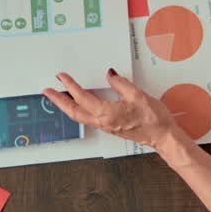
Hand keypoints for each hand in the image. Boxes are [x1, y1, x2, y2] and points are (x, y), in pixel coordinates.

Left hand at [45, 70, 193, 149]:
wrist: (163, 137)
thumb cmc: (154, 118)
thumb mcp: (138, 95)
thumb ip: (121, 83)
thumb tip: (109, 74)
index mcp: (107, 113)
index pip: (83, 98)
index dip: (70, 86)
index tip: (61, 76)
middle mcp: (103, 122)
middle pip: (74, 111)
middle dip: (58, 101)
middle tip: (47, 91)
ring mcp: (105, 126)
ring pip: (80, 116)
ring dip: (67, 106)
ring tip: (57, 96)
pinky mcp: (110, 127)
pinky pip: (88, 118)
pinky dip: (78, 110)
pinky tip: (77, 104)